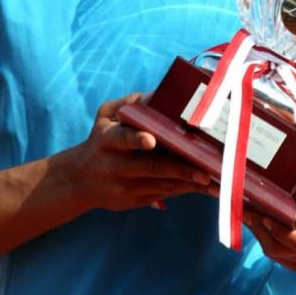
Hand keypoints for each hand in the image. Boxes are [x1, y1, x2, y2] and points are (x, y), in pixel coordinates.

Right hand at [63, 93, 214, 211]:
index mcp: (107, 141)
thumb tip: (161, 93)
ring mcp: (123, 187)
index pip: (121, 139)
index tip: (151, 140)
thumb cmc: (102, 140)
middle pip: (150, 168)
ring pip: (161, 185)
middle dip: (180, 170)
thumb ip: (131, 104)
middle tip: (205, 172)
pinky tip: (206, 188)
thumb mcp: (106, 116)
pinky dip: (185, 190)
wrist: (79, 180)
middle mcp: (114, 166)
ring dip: (190, 184)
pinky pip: (163, 194)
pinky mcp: (133, 201)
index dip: (136, 139)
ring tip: (216, 182)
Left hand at [243, 161, 295, 274]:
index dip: (278, 230)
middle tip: (251, 214)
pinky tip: (264, 230)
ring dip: (263, 238)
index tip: (263, 213)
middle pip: (285, 250)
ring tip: (253, 219)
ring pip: (280, 256)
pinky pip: (282, 260)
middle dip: (264, 232)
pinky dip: (270, 245)